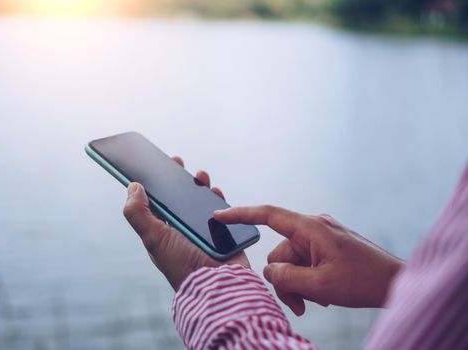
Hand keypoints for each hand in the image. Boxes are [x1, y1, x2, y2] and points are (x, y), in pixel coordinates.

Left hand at [123, 156, 249, 290]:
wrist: (217, 286)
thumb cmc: (183, 265)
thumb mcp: (153, 238)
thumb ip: (137, 213)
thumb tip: (132, 186)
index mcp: (163, 232)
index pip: (155, 204)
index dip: (153, 185)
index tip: (153, 166)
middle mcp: (182, 230)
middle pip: (178, 199)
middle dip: (177, 180)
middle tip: (176, 162)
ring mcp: (203, 230)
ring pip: (199, 202)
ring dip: (198, 186)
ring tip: (199, 175)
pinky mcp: (223, 232)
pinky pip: (220, 210)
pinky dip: (217, 198)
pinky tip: (214, 191)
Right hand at [214, 206, 404, 314]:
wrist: (395, 281)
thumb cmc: (363, 280)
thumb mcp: (320, 285)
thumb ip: (286, 277)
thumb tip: (269, 270)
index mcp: (310, 227)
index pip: (268, 215)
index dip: (240, 215)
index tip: (218, 216)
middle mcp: (313, 226)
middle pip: (279, 253)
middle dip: (284, 280)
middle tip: (300, 304)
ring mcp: (320, 236)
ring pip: (291, 261)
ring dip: (298, 284)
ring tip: (317, 300)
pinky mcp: (325, 246)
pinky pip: (304, 262)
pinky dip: (307, 279)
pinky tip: (323, 294)